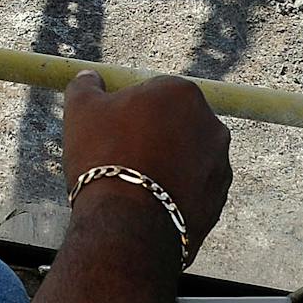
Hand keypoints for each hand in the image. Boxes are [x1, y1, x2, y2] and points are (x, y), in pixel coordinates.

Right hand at [62, 71, 231, 257]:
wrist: (129, 225)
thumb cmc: (106, 158)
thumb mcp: (82, 111)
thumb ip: (86, 86)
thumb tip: (89, 76)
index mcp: (182, 92)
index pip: (153, 91)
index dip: (129, 110)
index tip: (112, 130)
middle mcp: (211, 123)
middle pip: (175, 122)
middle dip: (153, 135)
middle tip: (121, 157)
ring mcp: (220, 163)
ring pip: (186, 156)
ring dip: (167, 163)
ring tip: (136, 185)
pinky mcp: (220, 198)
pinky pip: (194, 186)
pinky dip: (177, 191)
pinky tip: (151, 203)